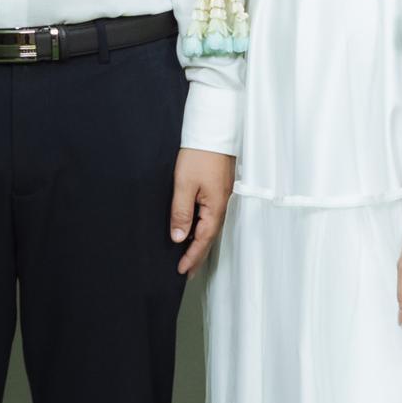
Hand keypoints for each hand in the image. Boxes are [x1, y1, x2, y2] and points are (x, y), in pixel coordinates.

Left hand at [168, 149, 234, 279]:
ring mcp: (222, 197)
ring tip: (189, 256)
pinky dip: (203, 228)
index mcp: (215, 207)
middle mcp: (222, 205)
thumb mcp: (184, 184)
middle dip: (198, 255)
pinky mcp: (219, 190)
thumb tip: (179, 237)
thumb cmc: (199, 155)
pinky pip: (211, 216)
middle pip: (210, 237)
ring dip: (200, 243)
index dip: (192, 256)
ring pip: (211, 227)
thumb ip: (181, 212)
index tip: (182, 271)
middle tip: (187, 271)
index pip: (203, 239)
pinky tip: (195, 230)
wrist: (213, 131)